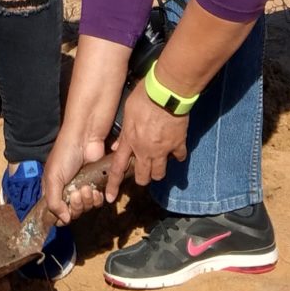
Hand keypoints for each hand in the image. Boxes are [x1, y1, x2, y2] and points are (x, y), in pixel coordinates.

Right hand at [42, 129, 110, 225]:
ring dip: (87, 202)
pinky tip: (95, 191)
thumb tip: (65, 220)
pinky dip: (96, 200)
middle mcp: (66, 190)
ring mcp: (81, 188)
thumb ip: (53, 201)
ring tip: (86, 188)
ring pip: (85, 208)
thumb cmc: (65, 154)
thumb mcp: (53, 177)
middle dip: (76, 206)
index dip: (60, 216)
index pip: (54, 212)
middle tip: (77, 192)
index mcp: (52, 189)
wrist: (85, 138)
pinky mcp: (95, 184)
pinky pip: (97, 202)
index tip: (64, 212)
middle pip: (72, 213)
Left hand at [106, 80, 192, 196]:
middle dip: (142, 178)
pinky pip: (179, 157)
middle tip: (144, 171)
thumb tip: (117, 146)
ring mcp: (162, 150)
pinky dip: (177, 155)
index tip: (111, 198)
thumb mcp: (127, 112)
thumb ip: (124, 132)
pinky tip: (176, 149)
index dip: (114, 185)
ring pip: (160, 173)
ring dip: (159, 169)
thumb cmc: (144, 96)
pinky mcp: (178, 144)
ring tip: (159, 161)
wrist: (166, 92)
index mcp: (130, 141)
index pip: (118, 168)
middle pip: (143, 177)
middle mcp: (145, 150)